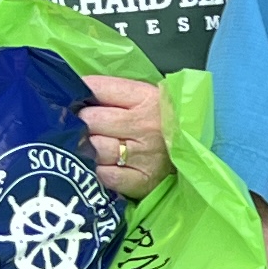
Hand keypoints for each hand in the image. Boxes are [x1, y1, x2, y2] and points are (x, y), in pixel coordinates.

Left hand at [78, 75, 170, 199]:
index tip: (74, 98)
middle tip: (80, 125)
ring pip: (96, 149)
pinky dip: (99, 171)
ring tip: (89, 145)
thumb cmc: (161, 118)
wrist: (193, 148)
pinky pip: (107, 176)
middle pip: (92, 120)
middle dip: (81, 121)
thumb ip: (113, 91)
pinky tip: (103, 165)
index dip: (80, 92)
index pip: (99, 89)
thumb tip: (74, 88)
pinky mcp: (143, 180)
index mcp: (146, 98)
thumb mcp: (144, 95)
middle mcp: (145, 126)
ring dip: (87, 147)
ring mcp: (144, 155)